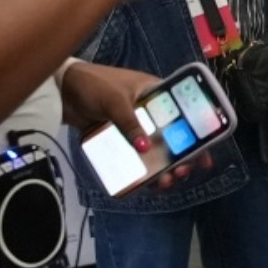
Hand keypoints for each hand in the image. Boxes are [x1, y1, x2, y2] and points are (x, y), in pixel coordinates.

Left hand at [57, 62, 208, 189]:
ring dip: (161, 167)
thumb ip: (130, 125)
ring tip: (164, 182)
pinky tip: (145, 182)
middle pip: (172, 137)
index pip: (184, 113)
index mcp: (155, 93)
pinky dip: (140, 169)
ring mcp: (134, 126)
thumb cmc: (93, 85)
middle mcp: (149, 111)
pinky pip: (134, 156)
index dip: (197, 133)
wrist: (61, 91)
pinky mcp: (119, 137)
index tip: (205, 152)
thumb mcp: (115, 102)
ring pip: (154, 150)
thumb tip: (145, 149)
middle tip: (182, 172)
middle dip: (180, 157)